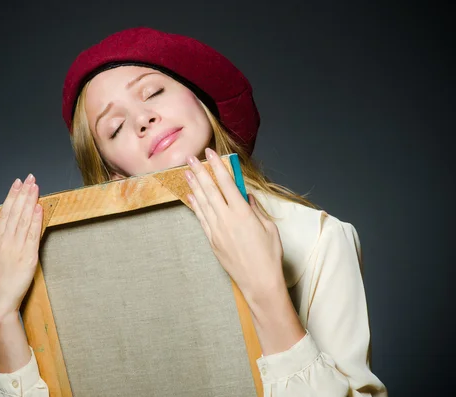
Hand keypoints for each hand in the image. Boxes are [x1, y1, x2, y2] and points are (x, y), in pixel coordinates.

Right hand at [0, 174, 42, 323]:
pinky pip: (32, 235)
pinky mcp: (27, 257)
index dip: (12, 195)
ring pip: (24, 220)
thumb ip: (7, 240)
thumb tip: (17, 225)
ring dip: (30, 201)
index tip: (18, 182)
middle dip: (23, 193)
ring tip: (36, 187)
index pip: (5, 212)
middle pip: (15, 212)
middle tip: (30, 178)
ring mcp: (16, 248)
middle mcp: (5, 241)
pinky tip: (39, 208)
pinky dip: (36, 220)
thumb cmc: (0, 280)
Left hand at [184, 148, 285, 301]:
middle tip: (190, 157)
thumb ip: (255, 209)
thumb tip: (246, 196)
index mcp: (243, 213)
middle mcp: (227, 219)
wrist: (259, 282)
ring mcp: (217, 230)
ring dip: (194, 186)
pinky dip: (195, 206)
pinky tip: (191, 197)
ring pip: (202, 203)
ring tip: (186, 172)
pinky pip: (201, 219)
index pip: (227, 183)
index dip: (218, 166)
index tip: (211, 153)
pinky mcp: (213, 241)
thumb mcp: (268, 228)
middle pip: (210, 190)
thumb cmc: (269, 256)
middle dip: (199, 171)